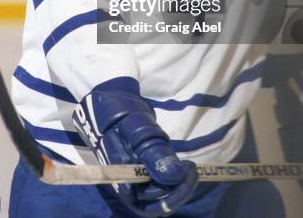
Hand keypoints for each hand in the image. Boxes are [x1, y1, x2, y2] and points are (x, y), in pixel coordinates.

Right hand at [72, 90, 197, 215]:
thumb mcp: (136, 130)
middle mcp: (129, 180)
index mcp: (122, 178)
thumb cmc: (117, 112)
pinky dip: (173, 173)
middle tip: (192, 169)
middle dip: (178, 188)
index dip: (171, 196)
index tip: (186, 175)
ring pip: (161, 189)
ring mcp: (137, 172)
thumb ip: (153, 154)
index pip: (149, 204)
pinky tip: (182, 164)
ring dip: (178, 182)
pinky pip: (160, 176)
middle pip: (157, 199)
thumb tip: (175, 176)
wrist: (110, 97)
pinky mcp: (143, 163)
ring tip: (189, 166)